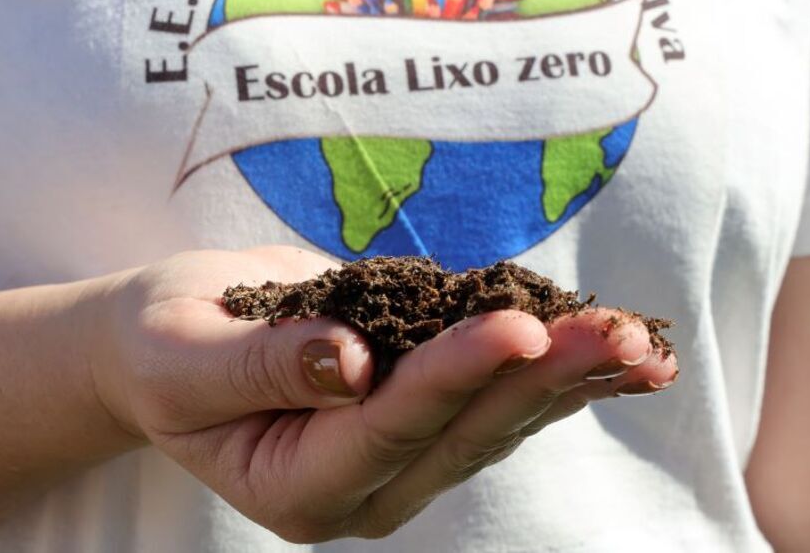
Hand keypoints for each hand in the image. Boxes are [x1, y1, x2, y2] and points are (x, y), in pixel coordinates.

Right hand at [90, 247, 677, 542]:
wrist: (171, 345)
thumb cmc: (161, 347)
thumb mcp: (181, 357)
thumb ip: (262, 366)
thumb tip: (352, 362)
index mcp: (296, 485)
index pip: (389, 427)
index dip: (454, 374)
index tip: (514, 324)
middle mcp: (363, 484)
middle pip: (467, 431)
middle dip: (544, 376)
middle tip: (621, 335)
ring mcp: (400, 455)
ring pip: (500, 419)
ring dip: (573, 377)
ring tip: (648, 345)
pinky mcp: (423, 413)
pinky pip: (499, 395)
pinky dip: (561, 370)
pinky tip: (626, 353)